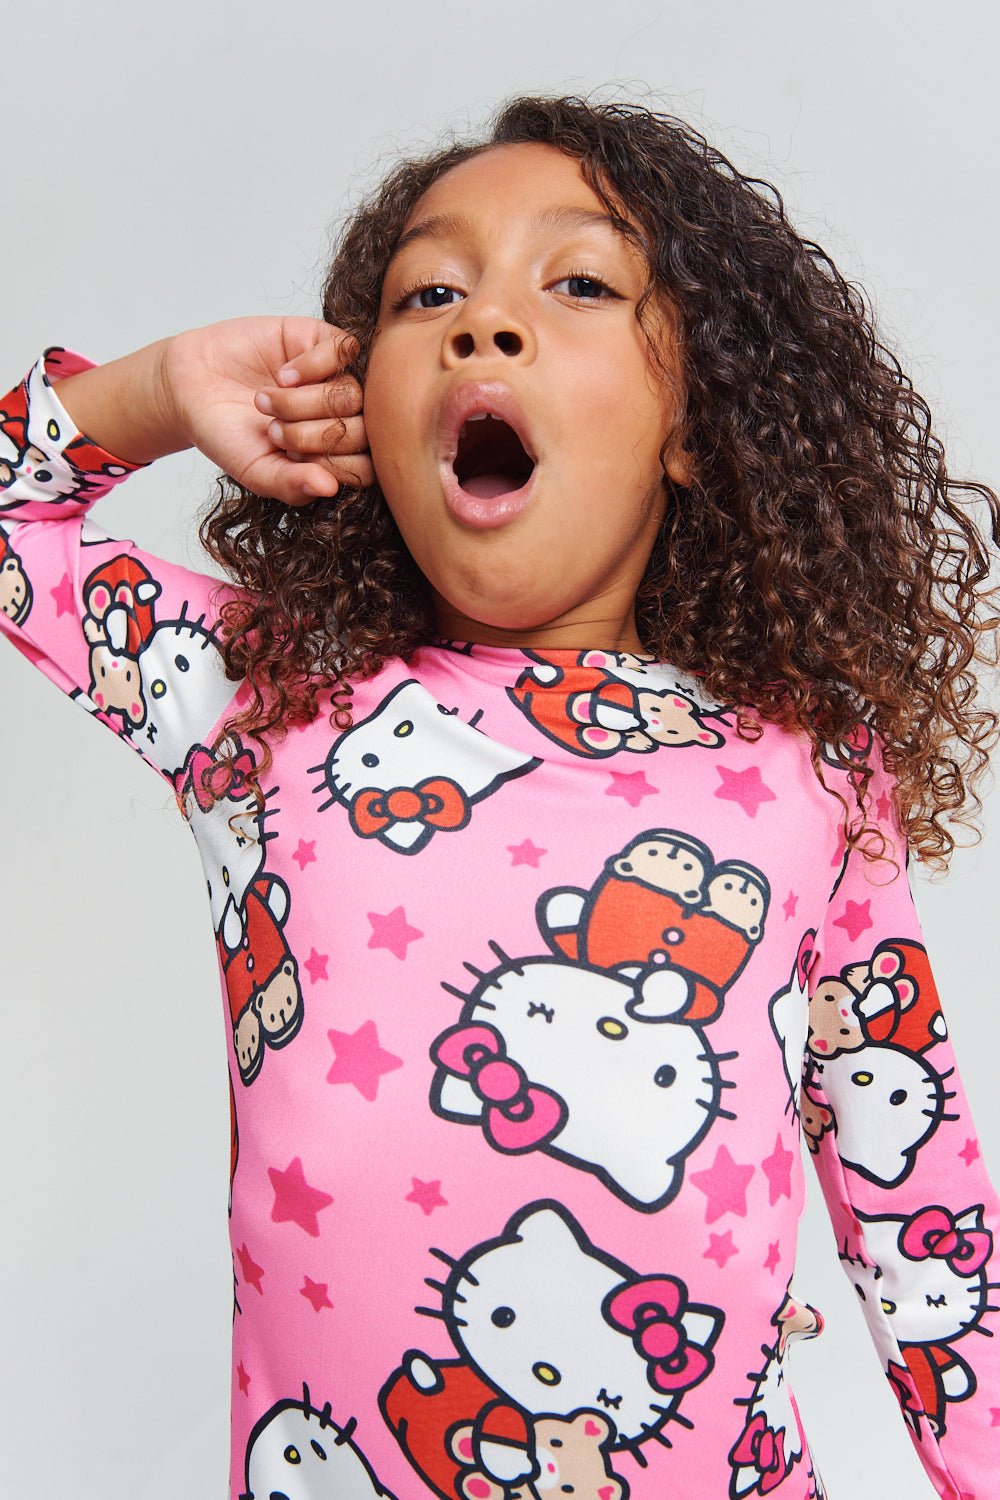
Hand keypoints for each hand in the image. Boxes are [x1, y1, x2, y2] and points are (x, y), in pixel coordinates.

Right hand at [160, 316, 375, 504]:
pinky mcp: (321, 340)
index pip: (367, 467)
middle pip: (362, 430)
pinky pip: (344, 350)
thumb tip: (330, 489)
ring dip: (305, 402)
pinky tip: (282, 375)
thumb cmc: (227, 434)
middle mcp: (341, 417)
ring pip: (352, 392)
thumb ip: (293, 485)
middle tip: (273, 432)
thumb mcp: (257, 472)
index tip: (291, 460)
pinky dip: (312, 366)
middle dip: (312, 436)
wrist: (191, 386)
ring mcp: (334, 378)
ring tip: (266, 403)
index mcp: (334, 454)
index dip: (332, 466)